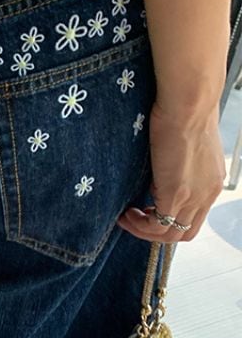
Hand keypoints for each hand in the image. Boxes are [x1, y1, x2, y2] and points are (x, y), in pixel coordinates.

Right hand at [117, 99, 226, 242]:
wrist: (188, 103)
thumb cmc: (184, 111)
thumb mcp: (183, 142)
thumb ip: (176, 161)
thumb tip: (159, 166)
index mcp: (211, 180)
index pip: (193, 215)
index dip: (169, 218)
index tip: (145, 208)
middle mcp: (207, 192)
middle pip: (185, 231)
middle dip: (157, 231)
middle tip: (134, 217)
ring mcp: (194, 195)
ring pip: (172, 234)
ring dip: (145, 230)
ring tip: (126, 216)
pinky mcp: (177, 194)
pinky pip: (159, 226)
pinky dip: (140, 225)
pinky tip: (125, 213)